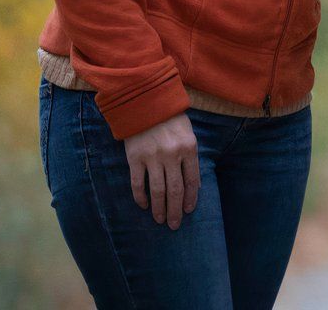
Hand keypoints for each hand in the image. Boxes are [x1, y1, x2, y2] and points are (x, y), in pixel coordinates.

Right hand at [124, 112, 199, 229]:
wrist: (145, 102)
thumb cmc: (170, 119)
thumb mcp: (188, 134)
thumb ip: (190, 156)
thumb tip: (193, 185)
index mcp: (189, 148)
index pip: (192, 180)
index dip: (190, 198)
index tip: (187, 211)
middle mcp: (172, 155)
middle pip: (175, 190)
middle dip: (175, 211)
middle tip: (174, 225)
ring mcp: (153, 157)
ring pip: (158, 190)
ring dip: (159, 208)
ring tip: (160, 220)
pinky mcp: (135, 158)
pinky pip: (138, 184)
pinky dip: (141, 197)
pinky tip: (144, 206)